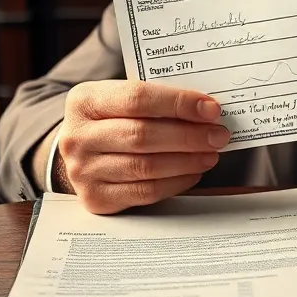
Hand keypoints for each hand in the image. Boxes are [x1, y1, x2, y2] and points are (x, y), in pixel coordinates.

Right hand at [57, 80, 227, 213]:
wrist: (80, 151)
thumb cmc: (111, 119)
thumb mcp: (120, 99)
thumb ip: (155, 100)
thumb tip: (205, 109)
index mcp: (85, 101)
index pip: (137, 98)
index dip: (178, 103)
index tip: (210, 109)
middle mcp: (78, 136)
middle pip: (142, 135)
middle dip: (188, 136)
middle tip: (218, 135)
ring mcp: (83, 171)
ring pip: (146, 167)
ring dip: (187, 160)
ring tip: (210, 153)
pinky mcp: (96, 198)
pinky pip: (145, 192)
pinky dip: (176, 182)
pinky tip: (193, 172)